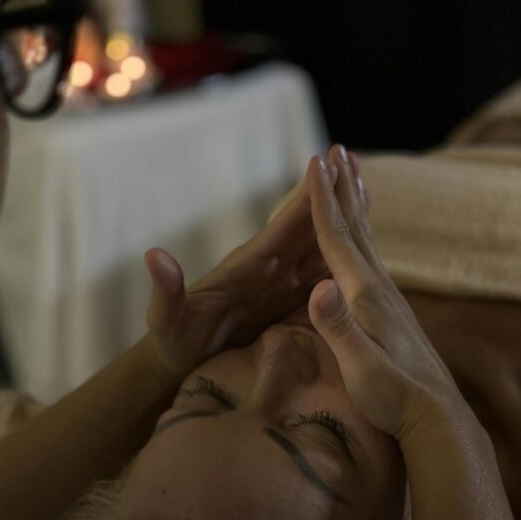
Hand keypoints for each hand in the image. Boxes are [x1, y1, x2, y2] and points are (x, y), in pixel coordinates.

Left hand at [144, 152, 341, 380]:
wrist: (180, 359)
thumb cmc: (173, 341)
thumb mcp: (168, 319)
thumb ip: (167, 291)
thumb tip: (154, 255)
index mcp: (247, 267)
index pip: (282, 228)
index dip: (304, 199)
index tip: (325, 165)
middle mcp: (268, 268)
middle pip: (306, 227)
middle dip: (330, 196)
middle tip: (354, 159)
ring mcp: (280, 283)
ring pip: (320, 247)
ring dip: (342, 222)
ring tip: (366, 191)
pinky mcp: (288, 303)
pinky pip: (322, 278)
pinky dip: (344, 259)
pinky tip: (363, 248)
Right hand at [307, 150, 470, 442]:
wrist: (434, 416)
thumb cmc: (392, 396)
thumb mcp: (360, 367)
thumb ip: (338, 327)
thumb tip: (318, 286)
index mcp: (364, 294)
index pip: (337, 237)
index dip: (322, 199)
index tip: (315, 160)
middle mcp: (378, 288)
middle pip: (355, 228)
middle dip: (342, 188)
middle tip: (338, 148)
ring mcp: (388, 299)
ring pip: (367, 240)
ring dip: (355, 205)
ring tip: (353, 176)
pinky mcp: (391, 312)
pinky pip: (372, 260)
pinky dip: (364, 237)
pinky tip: (364, 241)